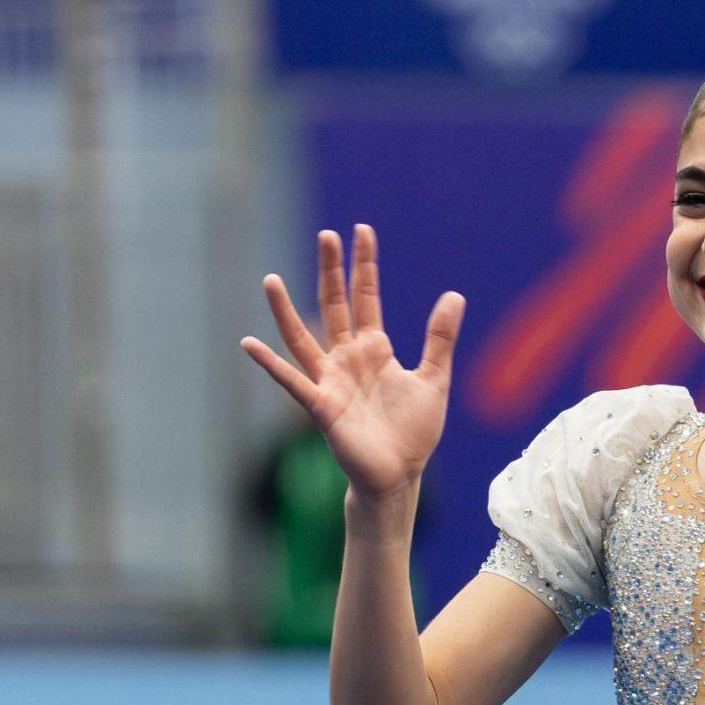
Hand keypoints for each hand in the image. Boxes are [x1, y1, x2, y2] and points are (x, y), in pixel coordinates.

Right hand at [241, 225, 465, 498]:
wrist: (399, 474)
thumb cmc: (414, 431)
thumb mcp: (434, 378)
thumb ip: (439, 338)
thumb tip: (455, 295)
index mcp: (374, 349)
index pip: (366, 297)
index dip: (364, 266)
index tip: (361, 230)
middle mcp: (347, 358)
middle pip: (334, 305)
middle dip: (330, 271)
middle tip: (325, 234)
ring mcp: (330, 380)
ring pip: (302, 338)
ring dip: (285, 310)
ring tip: (270, 279)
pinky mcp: (322, 406)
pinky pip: (292, 381)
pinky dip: (270, 364)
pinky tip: (249, 343)